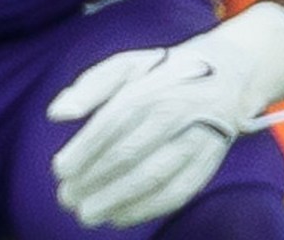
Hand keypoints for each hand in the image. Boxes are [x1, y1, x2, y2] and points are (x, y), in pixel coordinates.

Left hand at [46, 3, 283, 229]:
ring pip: (153, 176)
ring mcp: (196, 138)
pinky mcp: (209, 161)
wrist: (227, 73)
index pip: (112, 121)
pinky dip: (147, 209)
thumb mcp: (127, 65)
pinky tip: (119, 217)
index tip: (59, 169)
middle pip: (129, 152)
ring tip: (86, 214)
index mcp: (150, 86)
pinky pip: (178, 191)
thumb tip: (56, 114)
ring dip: (116, 199)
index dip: (84, 148)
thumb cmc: (163, 73)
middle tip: (65, 198)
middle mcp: (175, 112)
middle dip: (93, 179)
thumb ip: (90, 87)